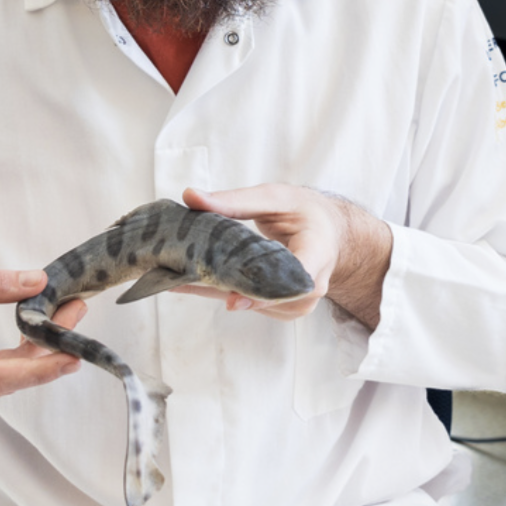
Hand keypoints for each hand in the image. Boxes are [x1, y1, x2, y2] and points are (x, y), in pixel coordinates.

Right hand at [0, 264, 84, 408]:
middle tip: (76, 313)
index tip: (72, 355)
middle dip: (49, 351)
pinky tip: (37, 337)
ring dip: (38, 355)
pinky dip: (19, 361)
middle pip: (9, 380)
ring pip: (4, 384)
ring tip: (64, 318)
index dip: (40, 368)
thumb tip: (37, 282)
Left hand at [181, 185, 391, 327]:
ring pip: (252, 303)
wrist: (328, 233)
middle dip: (222, 288)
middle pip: (266, 296)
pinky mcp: (285, 310)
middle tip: (179, 278)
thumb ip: (234, 200)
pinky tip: (195, 283)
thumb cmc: (304, 212)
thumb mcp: (273, 197)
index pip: (295, 279)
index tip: (234, 298)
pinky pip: (250, 304)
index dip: (264, 291)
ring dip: (216, 291)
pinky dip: (224, 293)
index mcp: (318, 252)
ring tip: (177, 278)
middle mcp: (311, 285)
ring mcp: (299, 303)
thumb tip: (190, 196)